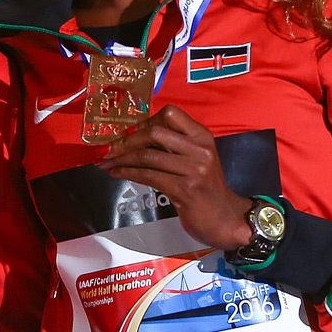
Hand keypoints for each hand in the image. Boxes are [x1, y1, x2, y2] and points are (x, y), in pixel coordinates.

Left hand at [100, 105, 253, 251]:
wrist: (224, 217)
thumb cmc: (204, 188)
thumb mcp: (195, 159)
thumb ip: (172, 145)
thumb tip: (133, 136)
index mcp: (202, 136)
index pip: (170, 114)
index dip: (144, 121)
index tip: (127, 132)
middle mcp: (200, 149)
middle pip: (154, 132)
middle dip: (126, 140)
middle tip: (107, 148)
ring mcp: (194, 169)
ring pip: (148, 156)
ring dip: (122, 159)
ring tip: (106, 162)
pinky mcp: (185, 189)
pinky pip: (149, 176)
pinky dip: (128, 173)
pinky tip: (117, 173)